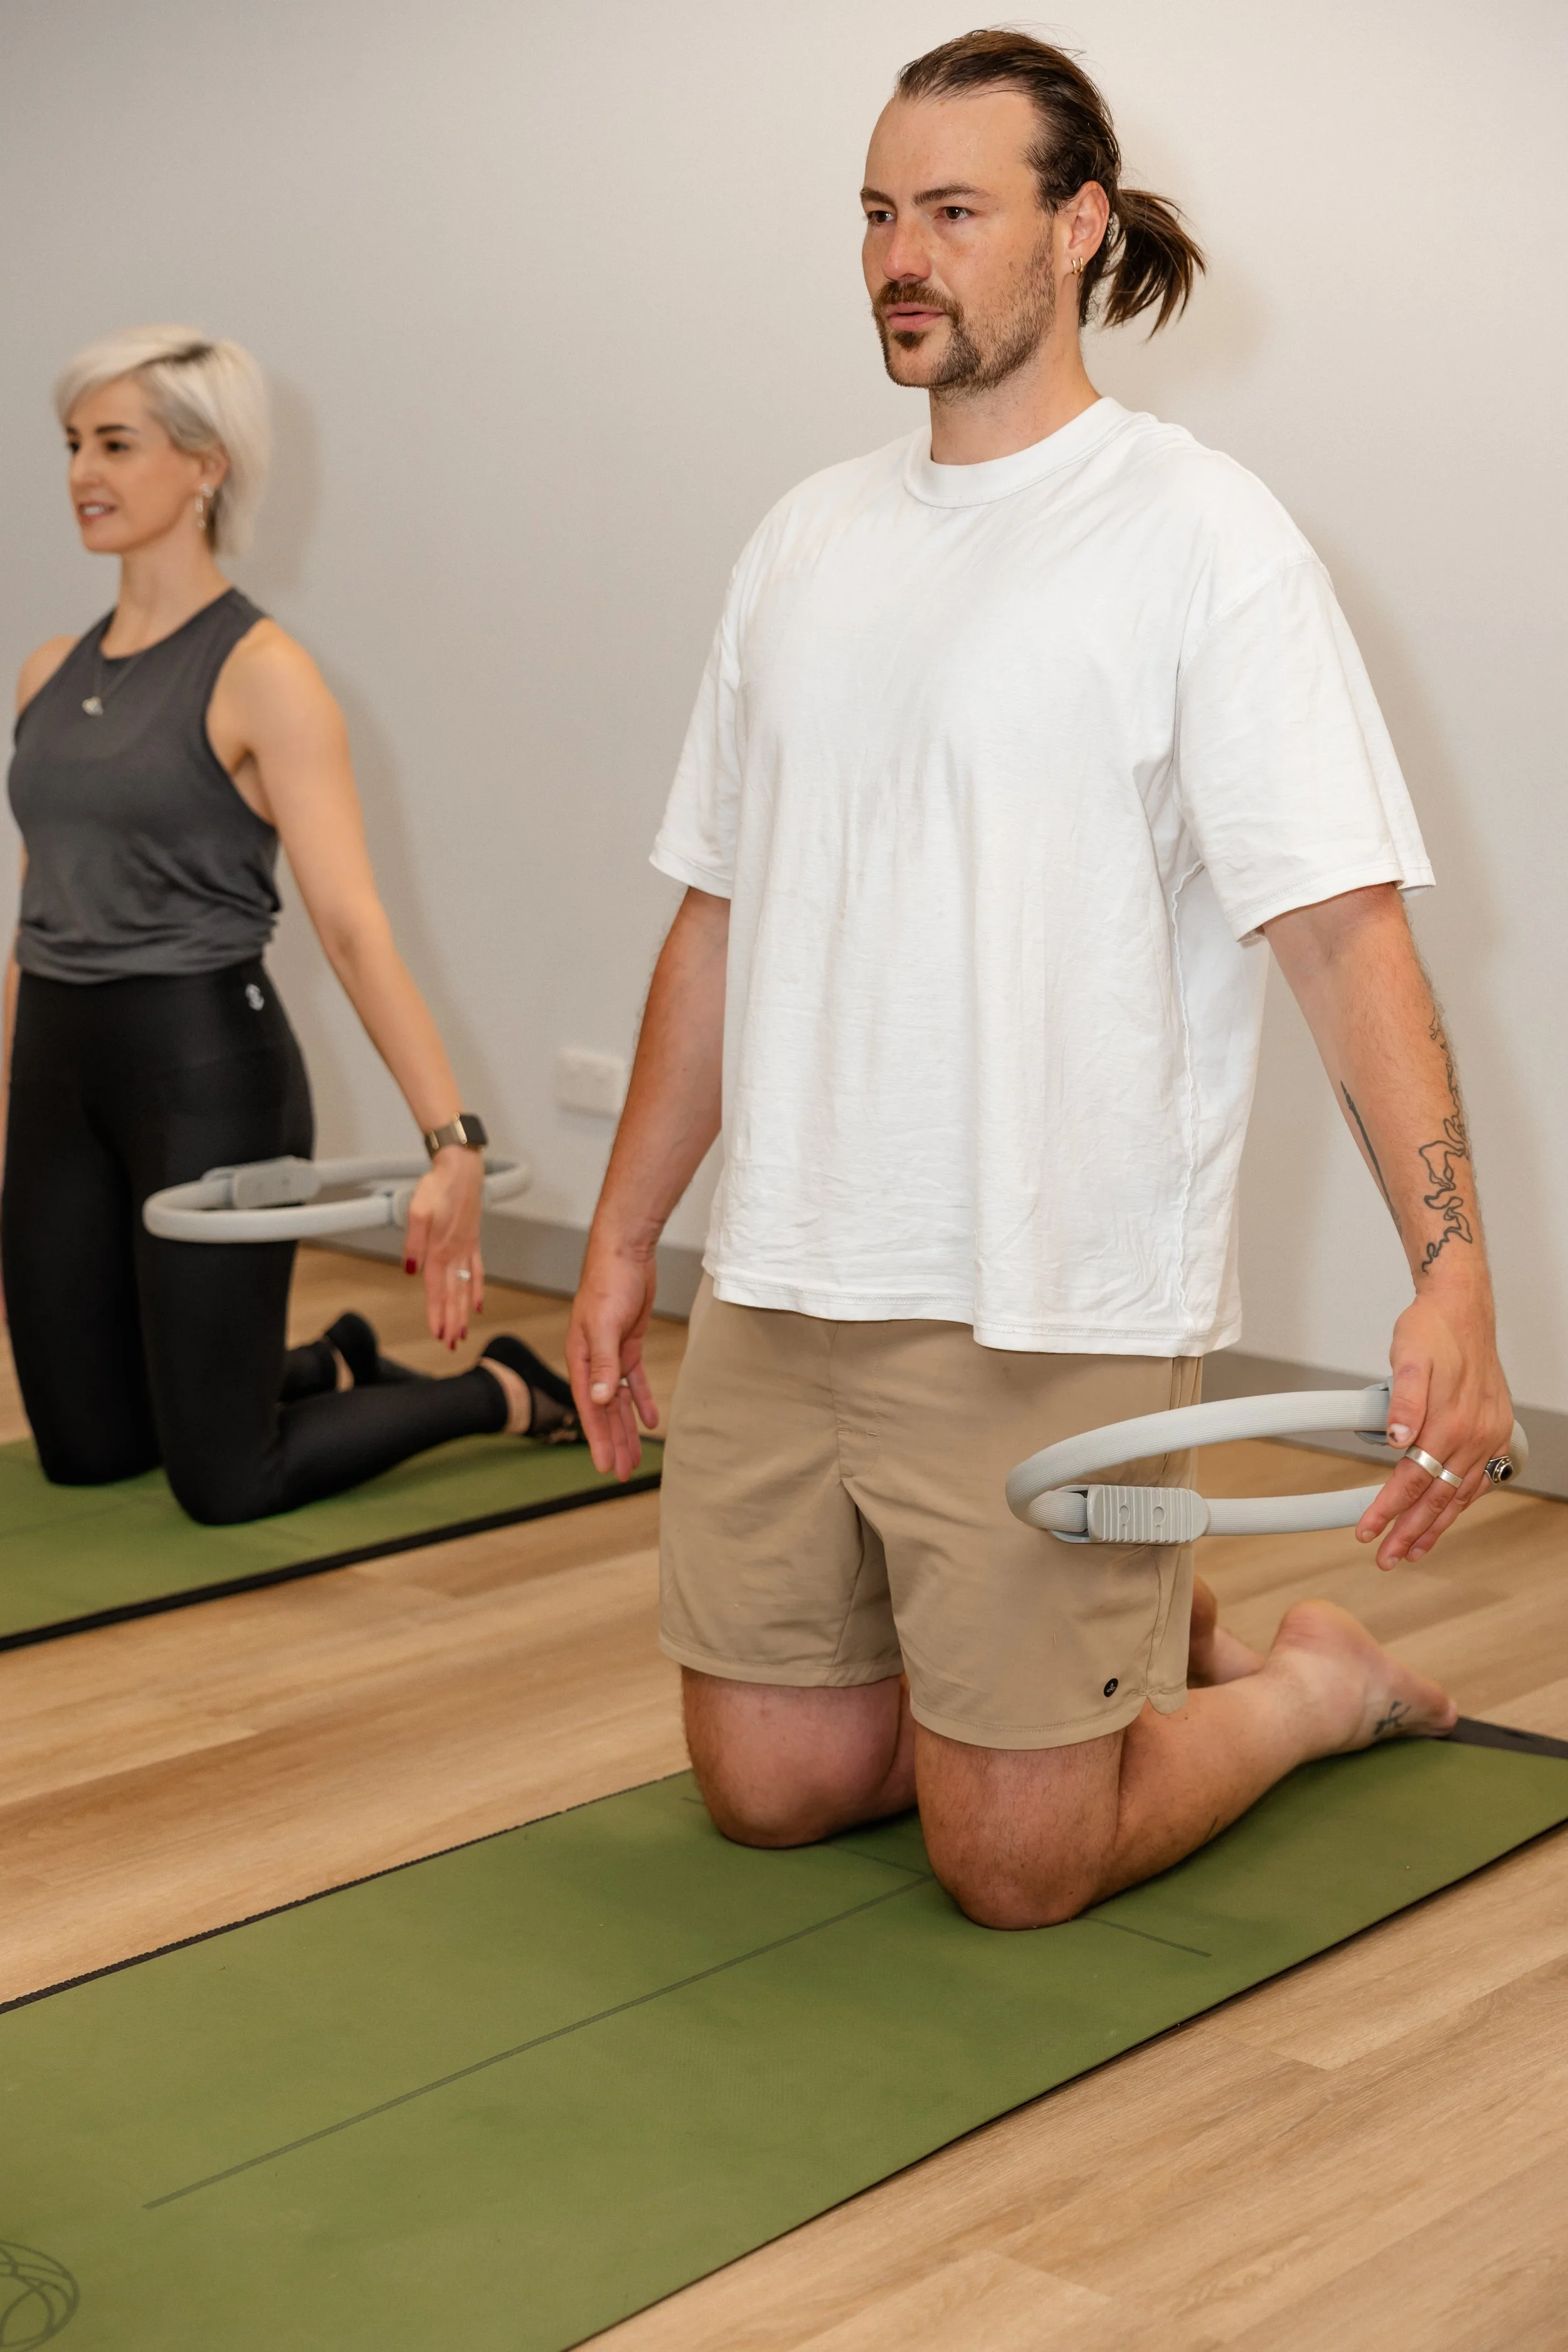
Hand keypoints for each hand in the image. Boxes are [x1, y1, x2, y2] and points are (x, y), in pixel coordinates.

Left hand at [403, 1147, 485, 1346]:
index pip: (438, 1289)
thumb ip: (413, 1243)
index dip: (437, 1313)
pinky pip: (477, 1272)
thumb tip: (411, 1270)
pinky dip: (478, 1290)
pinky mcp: (473, 1242)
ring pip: (466, 1288)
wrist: (462, 1170)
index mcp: (441, 1249)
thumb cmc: (438, 1187)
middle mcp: (456, 1254)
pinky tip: (478, 1304)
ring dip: (463, 1312)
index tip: (438, 1333)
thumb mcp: (417, 1211)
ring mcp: (467, 1250)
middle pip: (454, 1295)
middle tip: (451, 1344)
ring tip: (463, 1333)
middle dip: (452, 1321)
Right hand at [566, 1237, 659, 1478]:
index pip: (590, 1408)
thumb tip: (602, 1400)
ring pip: (619, 1401)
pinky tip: (649, 1421)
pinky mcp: (629, 1344)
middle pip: (604, 1411)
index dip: (597, 1439)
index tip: (604, 1467)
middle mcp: (593, 1361)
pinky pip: (634, 1380)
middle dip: (613, 1442)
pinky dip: (641, 1400)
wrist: (626, 1252)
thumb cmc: (609, 1283)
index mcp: (580, 1359)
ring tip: (634, 1458)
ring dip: (626, 1428)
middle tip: (621, 1474)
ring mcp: (611, 1354)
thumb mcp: (604, 1325)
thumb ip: (603, 1364)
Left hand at [1356, 1291, 1513, 1567]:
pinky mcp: (1492, 1434)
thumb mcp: (1409, 1356)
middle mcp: (1474, 1435)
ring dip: (1435, 1527)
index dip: (1388, 1510)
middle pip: (1437, 1497)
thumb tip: (1397, 1438)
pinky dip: (1458, 1505)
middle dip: (1409, 1532)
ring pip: (1459, 1495)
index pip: (1413, 1480)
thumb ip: (1404, 1399)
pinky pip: (1477, 1481)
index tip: (1366, 1531)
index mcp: (1451, 1422)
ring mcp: (1487, 1437)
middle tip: (1385, 1559)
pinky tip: (1445, 1518)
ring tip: (1413, 1551)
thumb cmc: (1431, 1332)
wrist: (1462, 1311)